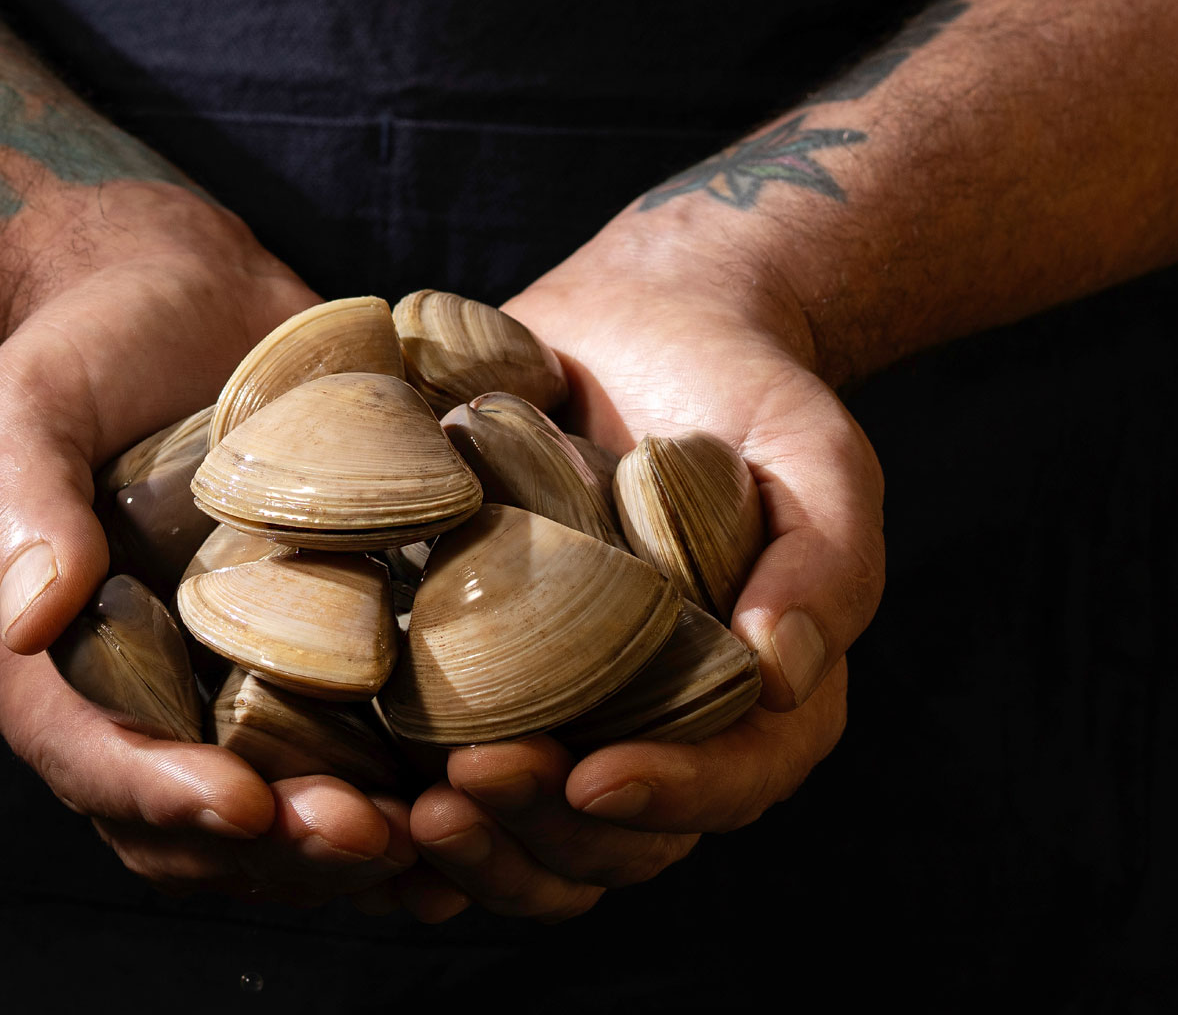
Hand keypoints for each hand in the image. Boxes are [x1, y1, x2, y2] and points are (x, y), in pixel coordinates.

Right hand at [0, 181, 418, 904]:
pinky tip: (475, 802)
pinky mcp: (303, 680)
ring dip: (349, 851)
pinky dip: (401, 800)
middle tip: (372, 833)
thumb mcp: (28, 400)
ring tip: (436, 833)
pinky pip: (345, 769)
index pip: (91, 763)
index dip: (165, 799)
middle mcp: (127, 710)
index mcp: (37, 671)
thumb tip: (32, 619)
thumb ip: (20, 500)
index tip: (249, 804)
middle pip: (191, 829)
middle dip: (279, 849)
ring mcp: (219, 703)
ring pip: (276, 827)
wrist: (191, 304)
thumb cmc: (92, 345)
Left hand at [409, 204, 882, 918]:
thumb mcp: (816, 458)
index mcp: (748, 702)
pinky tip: (353, 809)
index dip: (666, 796)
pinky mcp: (476, 685)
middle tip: (472, 780)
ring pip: (525, 840)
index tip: (594, 776)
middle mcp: (654, 733)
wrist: (642, 328)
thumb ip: (824, 563)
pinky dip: (406, 819)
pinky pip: (442, 782)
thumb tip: (777, 675)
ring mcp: (562, 718)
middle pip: (610, 842)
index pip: (729, 783)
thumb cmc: (746, 396)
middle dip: (541, 829)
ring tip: (412, 812)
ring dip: (473, 849)